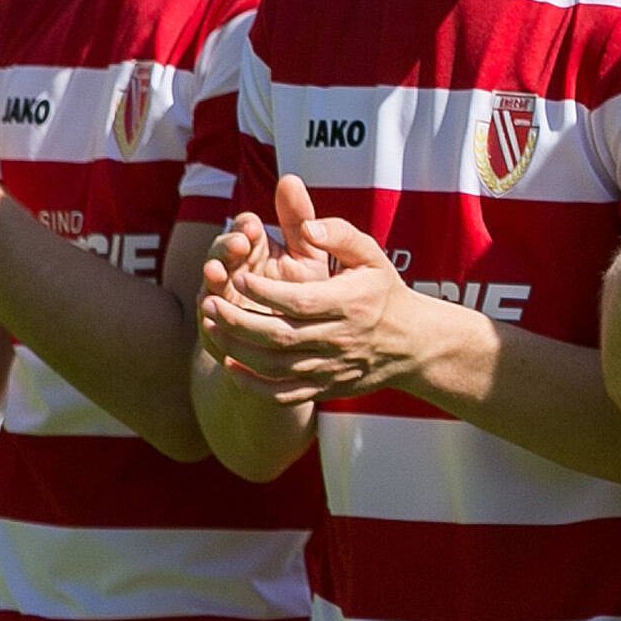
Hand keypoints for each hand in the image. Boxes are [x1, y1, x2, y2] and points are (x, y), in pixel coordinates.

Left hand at [194, 176, 427, 403]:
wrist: (413, 344)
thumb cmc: (383, 291)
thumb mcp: (370, 255)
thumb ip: (338, 234)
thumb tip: (308, 226)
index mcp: (351, 304)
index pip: (300, 301)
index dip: (265, 292)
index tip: (238, 276)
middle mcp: (341, 339)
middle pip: (281, 336)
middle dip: (238, 320)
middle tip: (208, 303)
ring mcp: (333, 368)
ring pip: (276, 366)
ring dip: (238, 349)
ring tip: (210, 327)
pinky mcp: (326, 389)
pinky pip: (284, 394)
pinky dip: (254, 384)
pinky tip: (231, 364)